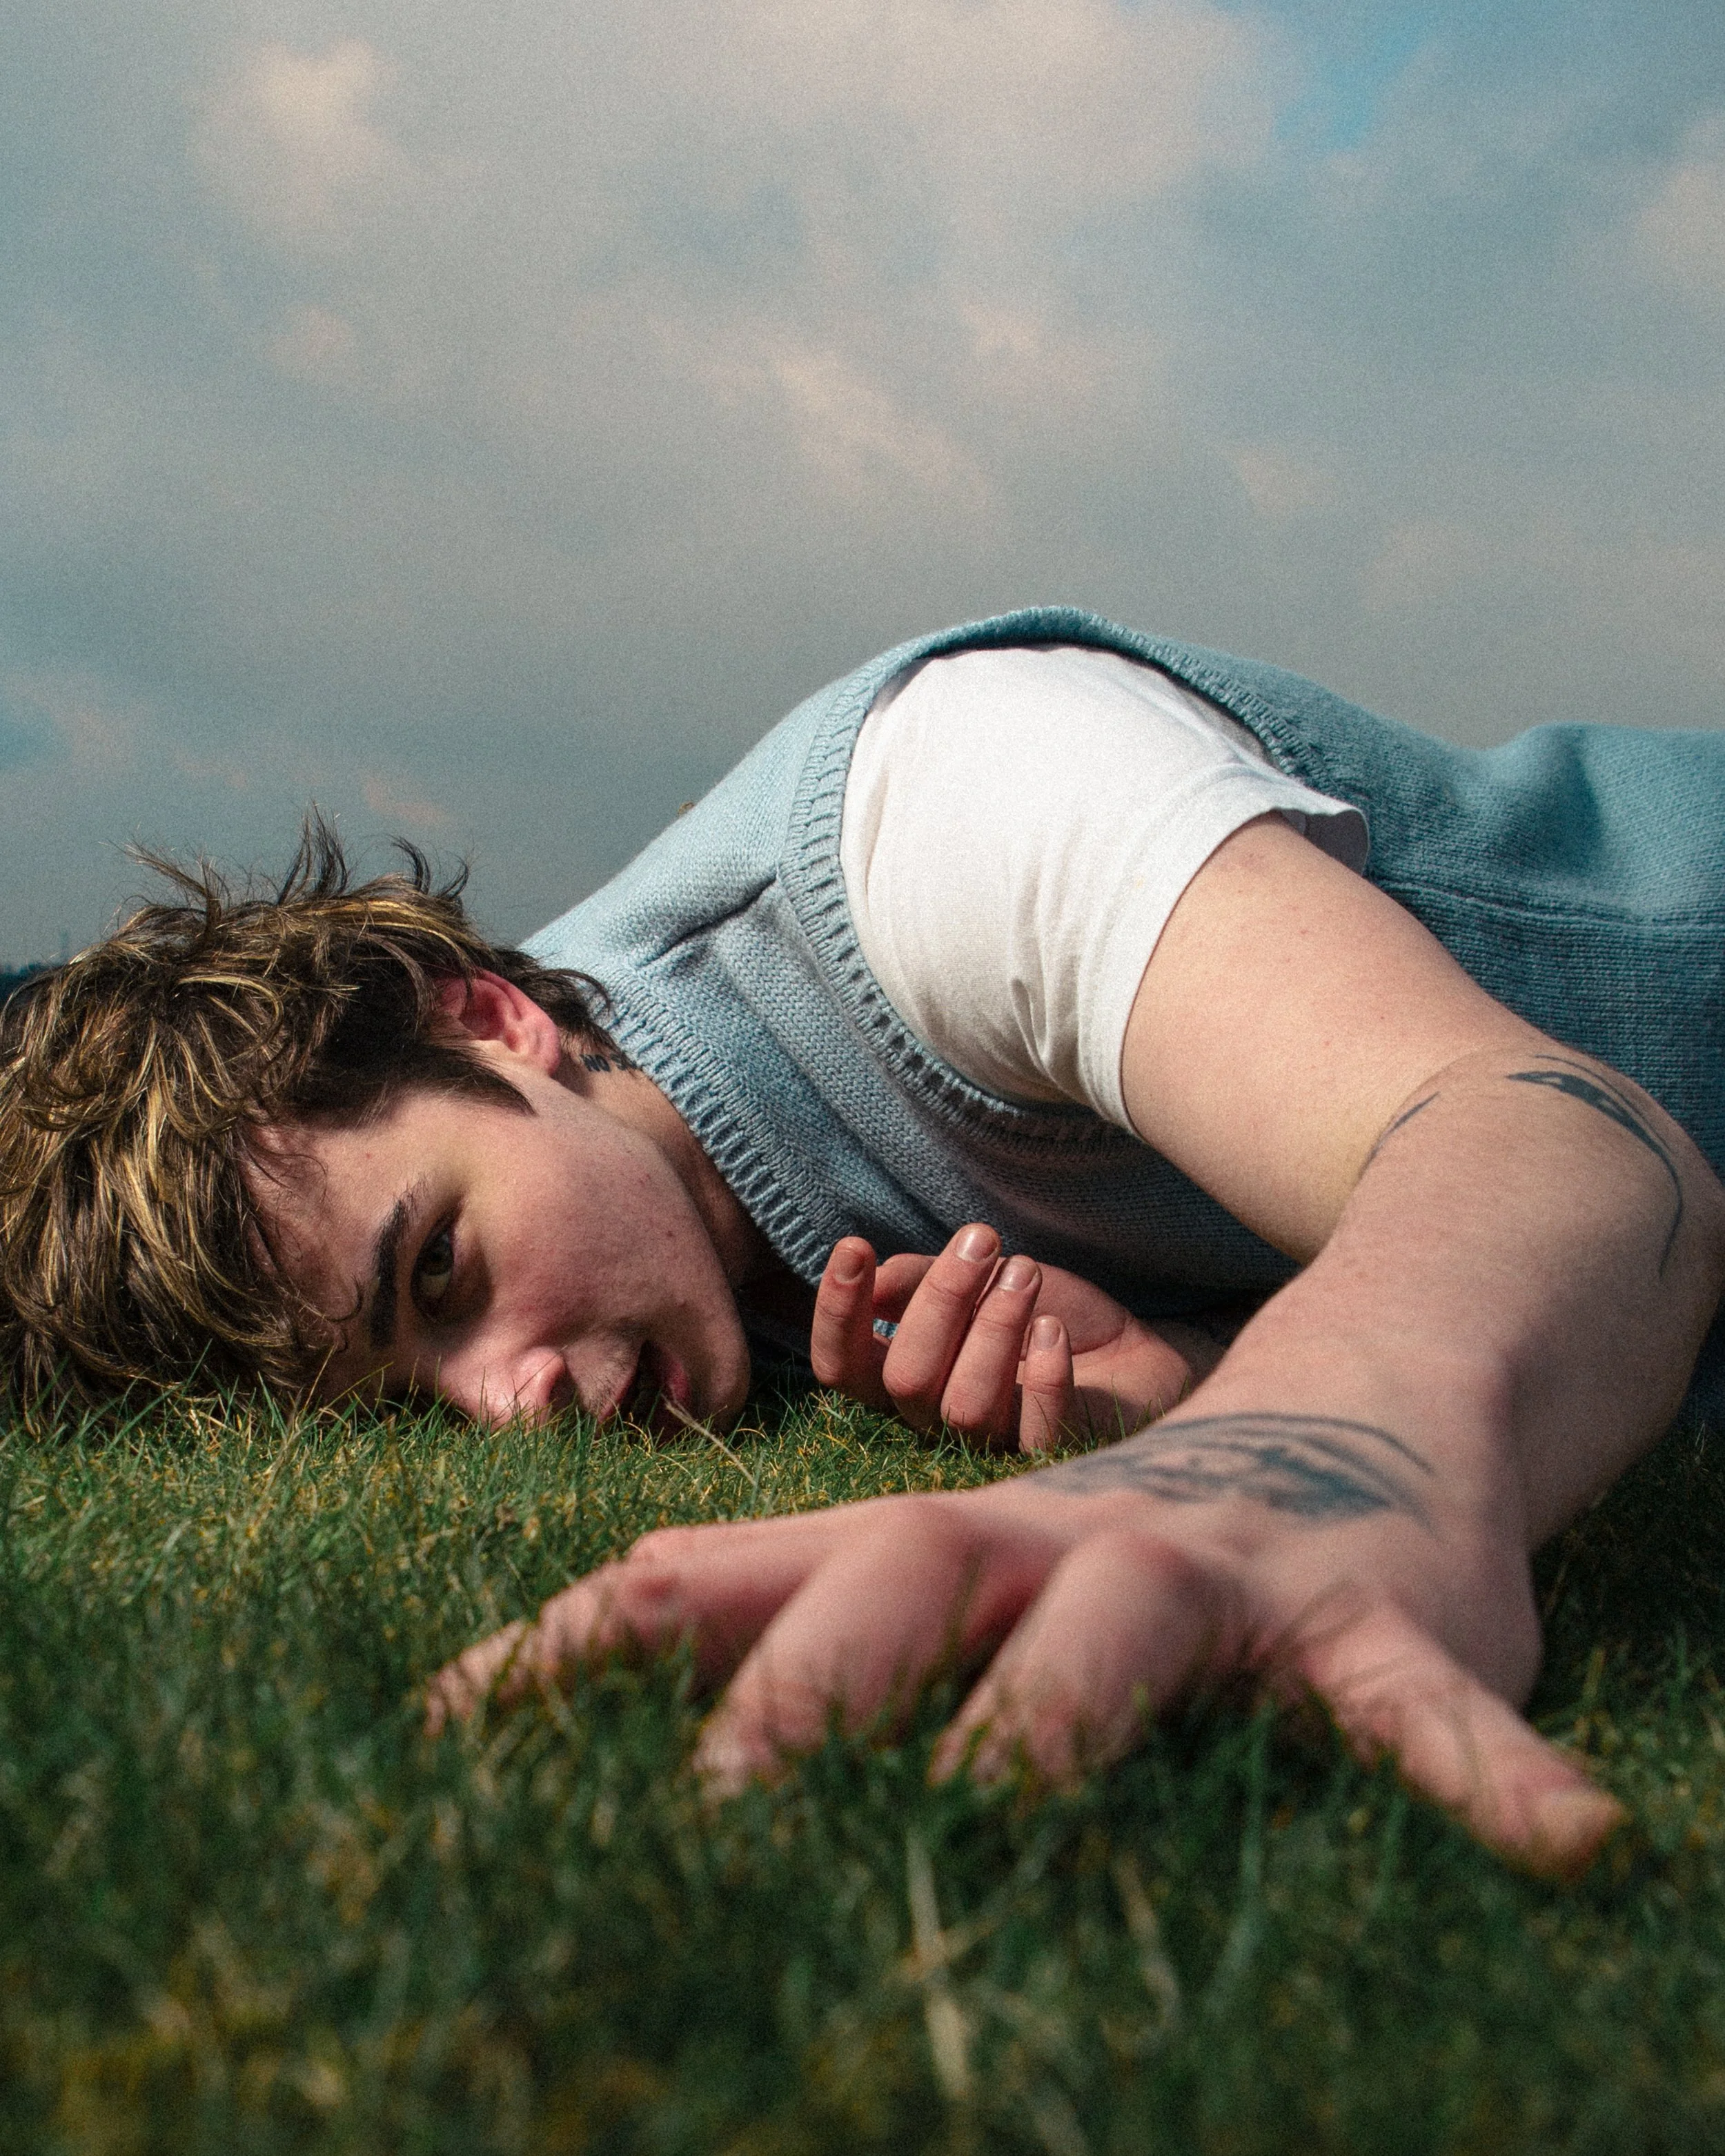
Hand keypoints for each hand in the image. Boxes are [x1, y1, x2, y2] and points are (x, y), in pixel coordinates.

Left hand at [425, 1418, 1623, 1879]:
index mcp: (945, 1548)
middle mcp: (1059, 1543)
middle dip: (800, 1693)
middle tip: (697, 1830)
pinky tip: (1565, 1852)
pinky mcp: (1379, 1621)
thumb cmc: (1121, 1544)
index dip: (585, 1651)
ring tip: (1002, 1815)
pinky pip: (1425, 1708)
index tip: (441, 1738)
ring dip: (1061, 1719)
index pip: (732, 1574)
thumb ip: (796, 1639)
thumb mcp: (968, 1583)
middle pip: (904, 1578)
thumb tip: (594, 1720)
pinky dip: (1485, 1772)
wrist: (1365, 1414)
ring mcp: (1223, 1572)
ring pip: (1130, 1625)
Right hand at [808, 1223, 1228, 1452]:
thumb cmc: (1044, 1313)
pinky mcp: (1056, 1458)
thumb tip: (873, 1276)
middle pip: (907, 1379)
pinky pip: (1037, 1431)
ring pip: (964, 1407)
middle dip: (941, 1300)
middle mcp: (938, 1422)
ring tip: (1028, 1275)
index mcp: (905, 1378)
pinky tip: (1056, 1331)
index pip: (843, 1368)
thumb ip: (919, 1280)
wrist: (1139, 1347)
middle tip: (985, 1240)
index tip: (855, 1246)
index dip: (837, 1313)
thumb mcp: (979, 1279)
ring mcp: (996, 1446)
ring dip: (996, 1327)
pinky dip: (1045, 1374)